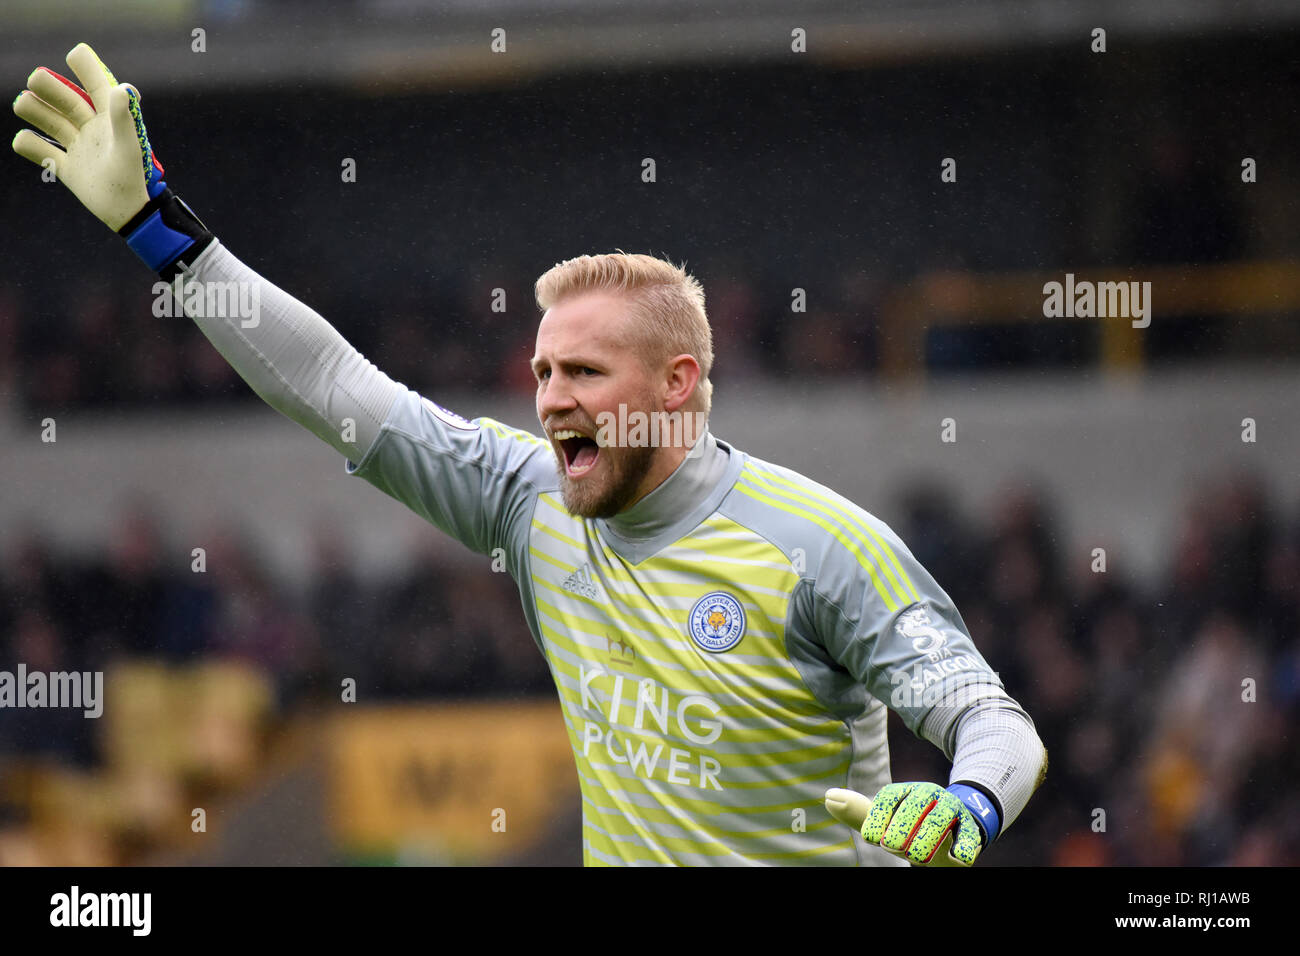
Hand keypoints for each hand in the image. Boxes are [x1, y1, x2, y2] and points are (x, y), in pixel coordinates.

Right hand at [13, 42, 164, 229]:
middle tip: (35, 80)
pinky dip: (28, 145)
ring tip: (22, 103)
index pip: (97, 84)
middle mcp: (92, 129)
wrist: (128, 213)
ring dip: (34, 110)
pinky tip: (22, 140)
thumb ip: (125, 118)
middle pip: (66, 100)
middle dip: (49, 88)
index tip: (75, 54)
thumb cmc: (134, 177)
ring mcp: (79, 147)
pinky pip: (42, 153)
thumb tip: (123, 88)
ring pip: (51, 122)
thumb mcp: (129, 146)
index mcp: (110, 119)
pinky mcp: (69, 168)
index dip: (87, 67)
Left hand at [825, 782, 989, 865]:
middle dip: (902, 833)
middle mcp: (927, 794)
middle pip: (913, 809)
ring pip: (938, 821)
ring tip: (918, 856)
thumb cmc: (911, 826)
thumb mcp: (885, 820)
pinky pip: (968, 837)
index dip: (878, 822)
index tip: (875, 839)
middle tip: (896, 848)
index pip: (887, 800)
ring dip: (926, 843)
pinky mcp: (971, 828)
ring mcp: (951, 809)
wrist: (954, 830)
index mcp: (903, 791)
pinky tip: (957, 857)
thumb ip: (858, 813)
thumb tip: (828, 796)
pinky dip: (963, 848)